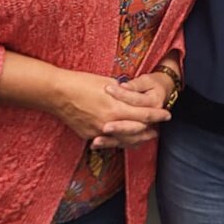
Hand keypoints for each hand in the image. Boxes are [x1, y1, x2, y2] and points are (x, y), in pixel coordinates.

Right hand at [53, 70, 171, 143]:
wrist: (56, 94)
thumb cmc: (82, 83)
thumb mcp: (108, 82)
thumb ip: (124, 93)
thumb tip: (135, 96)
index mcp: (116, 108)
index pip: (145, 115)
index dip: (158, 115)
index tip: (167, 114)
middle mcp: (109, 124)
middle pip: (137, 132)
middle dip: (150, 130)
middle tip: (158, 128)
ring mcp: (98, 132)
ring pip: (124, 141)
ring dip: (137, 138)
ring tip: (146, 135)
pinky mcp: (88, 136)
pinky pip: (109, 141)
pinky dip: (119, 140)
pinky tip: (124, 137)